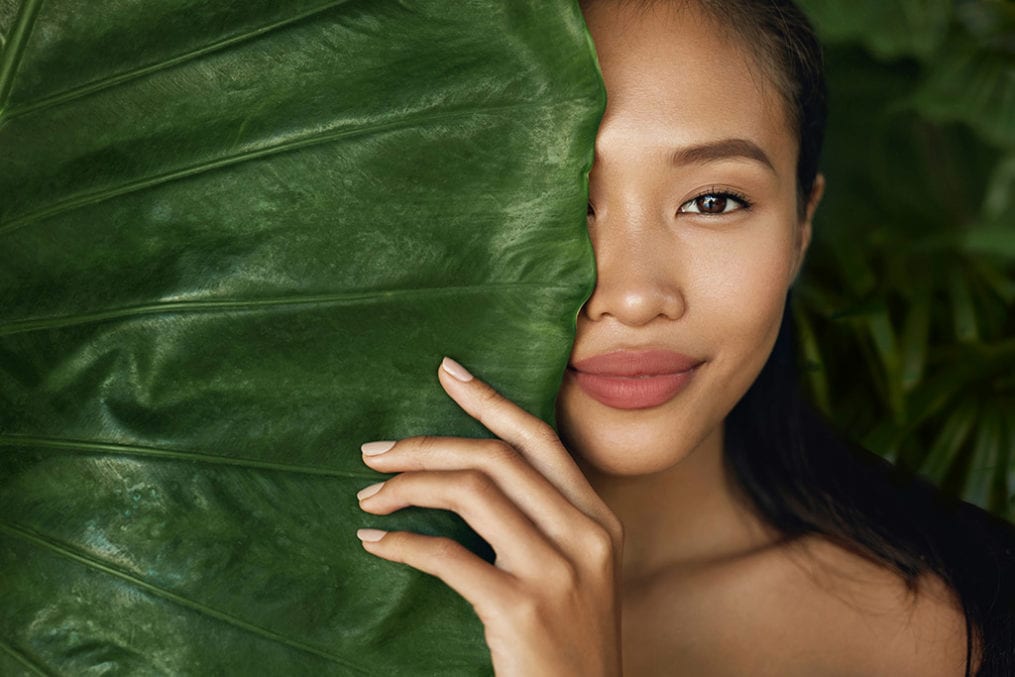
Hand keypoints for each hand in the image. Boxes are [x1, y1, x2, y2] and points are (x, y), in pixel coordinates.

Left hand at [356, 357, 623, 676]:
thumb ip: (544, 520)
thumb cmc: (570, 644)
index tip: (448, 373)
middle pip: (495, 459)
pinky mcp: (521, 611)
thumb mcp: (578, 572)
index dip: (490, 400)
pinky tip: (376, 543)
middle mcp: (585, 536)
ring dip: (407, 487)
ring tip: (370, 497)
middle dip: (425, 446)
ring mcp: (556, 573)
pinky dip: (402, 544)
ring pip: (470, 494)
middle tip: (374, 452)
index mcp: (599, 520)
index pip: (539, 439)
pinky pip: (447, 556)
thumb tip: (473, 472)